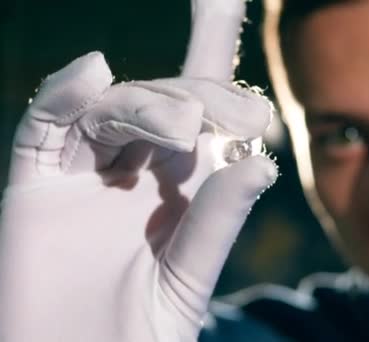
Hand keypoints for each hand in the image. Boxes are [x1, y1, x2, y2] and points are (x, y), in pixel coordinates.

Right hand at [0, 0, 276, 340]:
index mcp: (185, 181)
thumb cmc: (139, 333)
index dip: (213, 40)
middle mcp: (138, 166)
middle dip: (200, 92)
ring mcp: (85, 171)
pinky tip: (92, 76)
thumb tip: (260, 160)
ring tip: (182, 130)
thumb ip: (217, 220)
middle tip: (238, 118)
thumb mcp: (189, 275)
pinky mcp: (37, 184)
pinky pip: (48, 124)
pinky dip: (66, 96)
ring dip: (148, 104)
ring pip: (115, 105)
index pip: (203, 101)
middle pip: (167, 95)